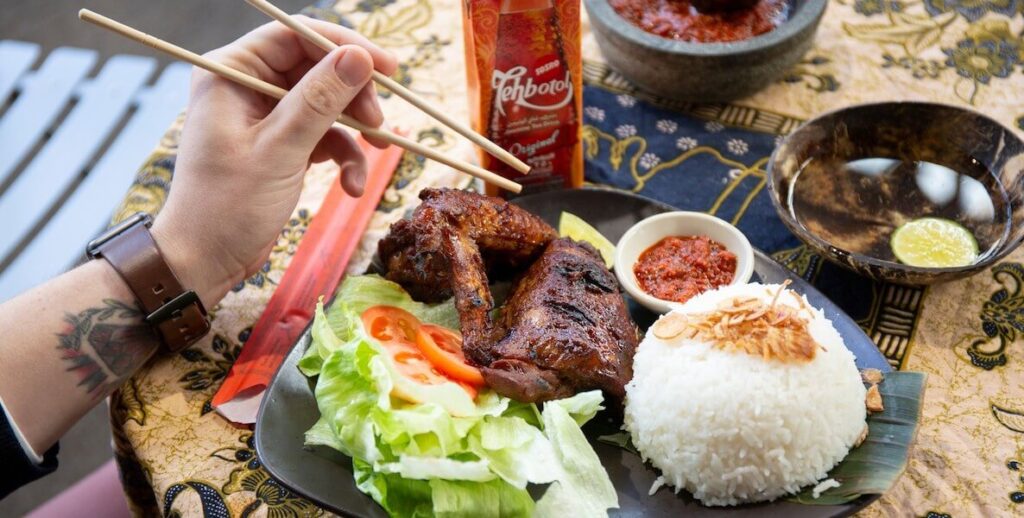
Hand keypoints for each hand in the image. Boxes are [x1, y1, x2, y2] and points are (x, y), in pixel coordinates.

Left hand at [150, 17, 397, 305]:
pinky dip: (344, 156)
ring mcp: (266, 116)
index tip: (387, 67)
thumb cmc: (226, 206)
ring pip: (327, 102)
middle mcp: (247, 86)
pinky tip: (352, 185)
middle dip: (354, 95)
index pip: (295, 37)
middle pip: (317, 68)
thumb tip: (360, 57)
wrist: (205, 260)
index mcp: (232, 72)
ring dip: (355, 128)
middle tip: (379, 121)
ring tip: (377, 151)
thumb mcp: (280, 150)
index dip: (345, 46)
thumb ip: (321, 100)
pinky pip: (324, 135)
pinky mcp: (281, 143)